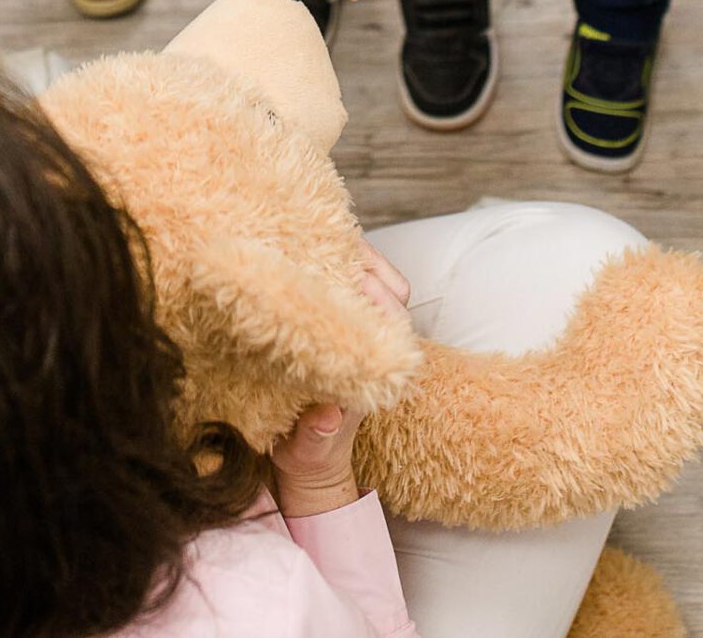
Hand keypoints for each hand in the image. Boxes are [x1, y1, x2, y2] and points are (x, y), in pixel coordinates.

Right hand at [271, 241, 411, 517]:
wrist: (311, 463)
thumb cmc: (309, 457)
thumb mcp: (308, 451)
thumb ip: (319, 435)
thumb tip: (329, 416)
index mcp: (375, 375)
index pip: (394, 324)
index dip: (380, 298)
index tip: (357, 279)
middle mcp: (374, 349)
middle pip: (386, 294)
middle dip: (366, 266)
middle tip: (335, 246)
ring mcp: (358, 335)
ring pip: (369, 282)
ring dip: (351, 258)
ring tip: (321, 239)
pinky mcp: (338, 325)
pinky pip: (345, 284)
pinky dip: (334, 263)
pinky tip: (310, 249)